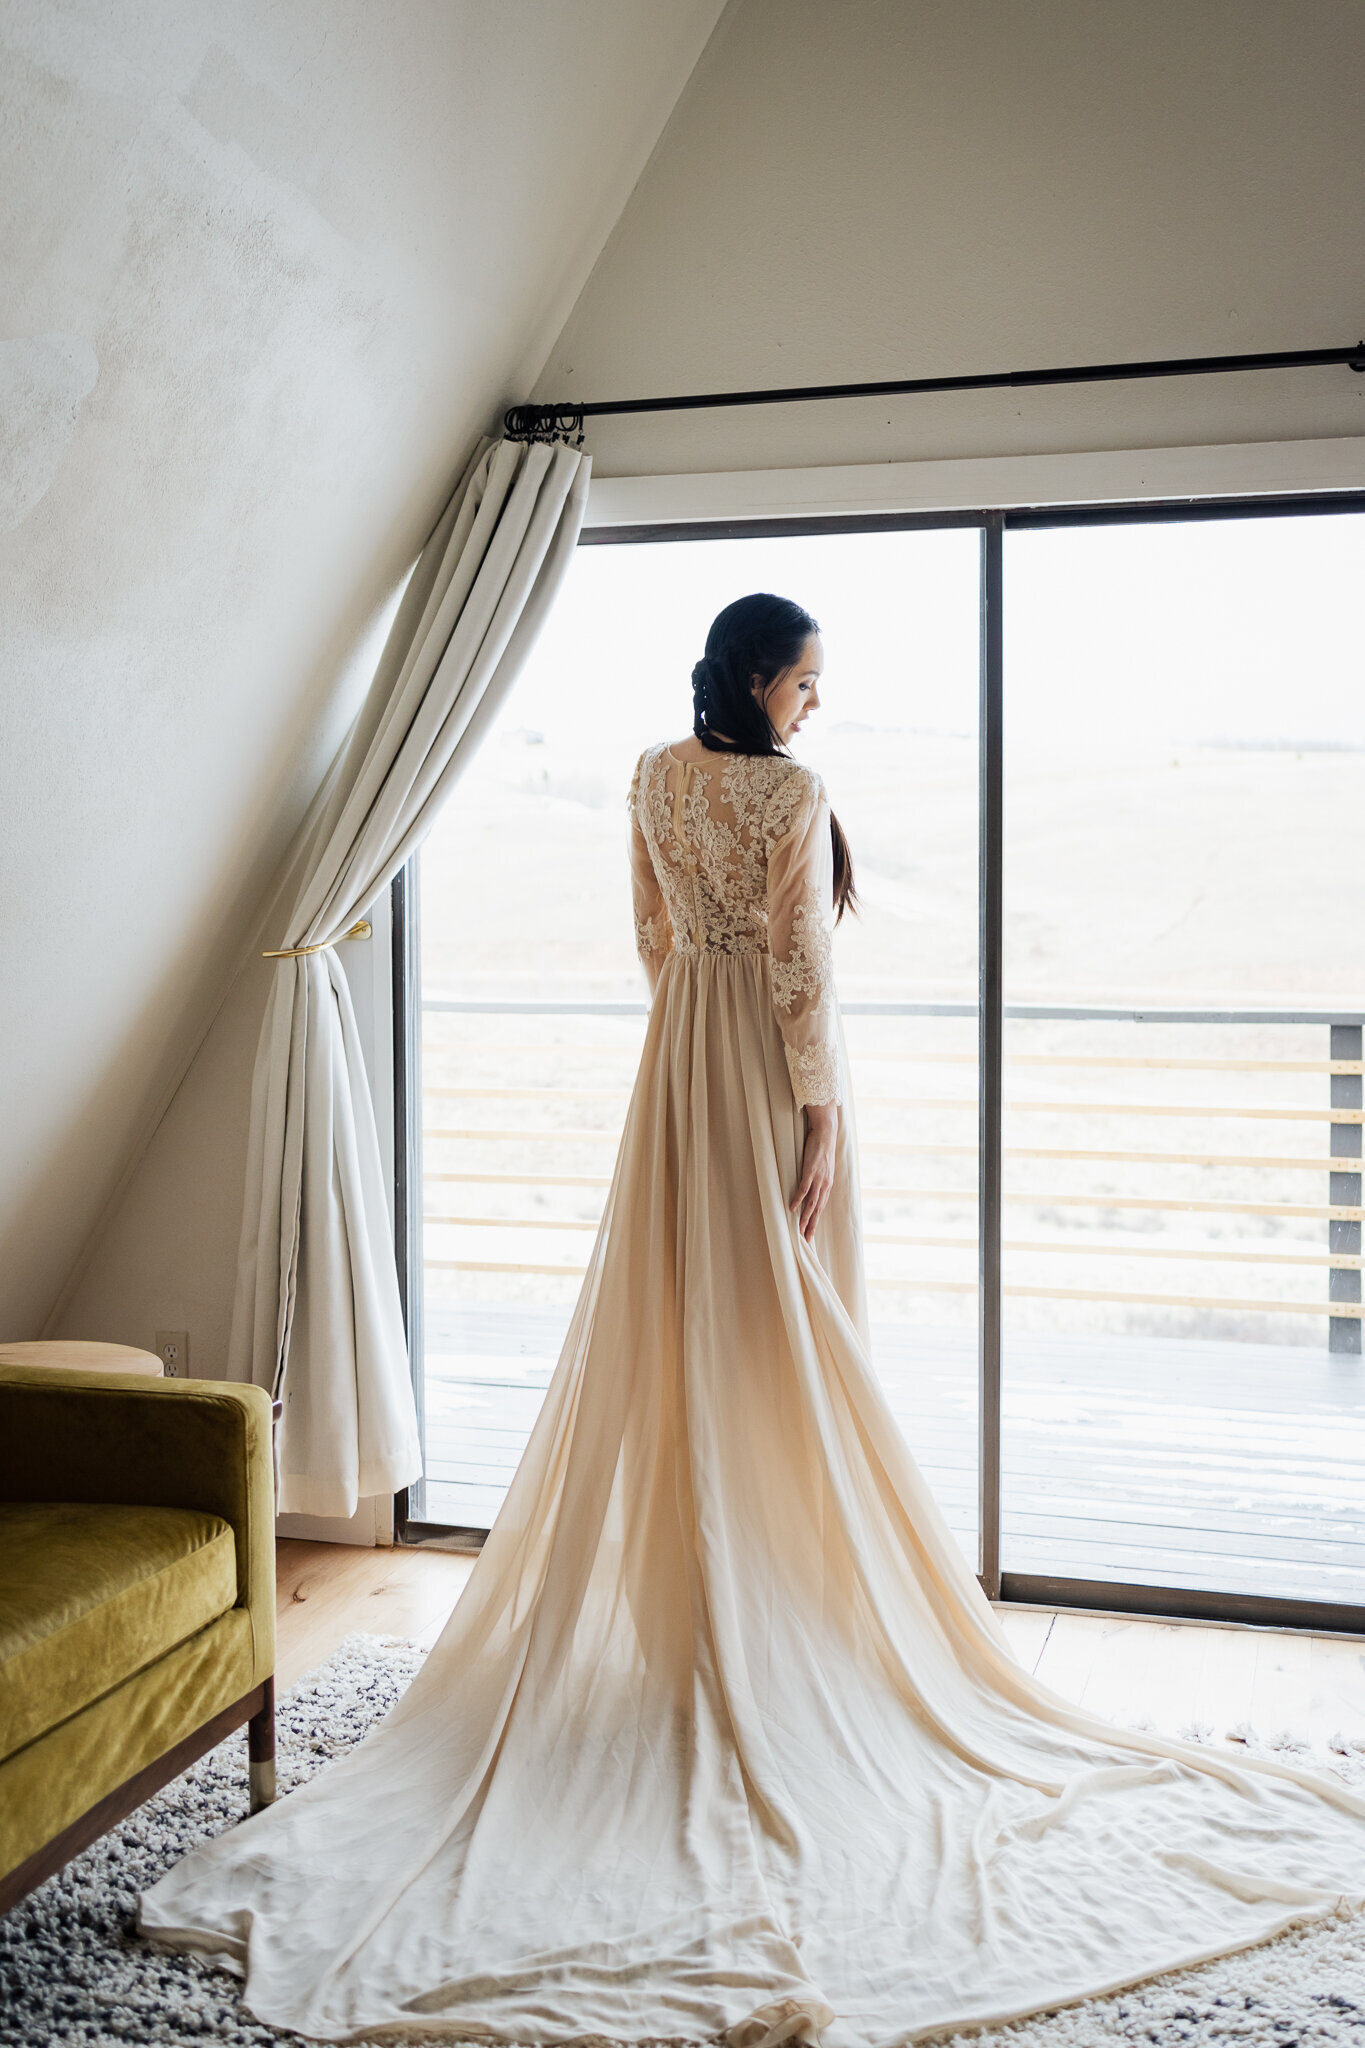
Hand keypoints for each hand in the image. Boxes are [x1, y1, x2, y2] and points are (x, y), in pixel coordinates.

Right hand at [790, 1103, 837, 1241]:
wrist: (826, 1133)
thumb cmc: (822, 1148)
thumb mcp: (823, 1167)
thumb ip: (819, 1178)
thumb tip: (813, 1186)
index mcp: (827, 1185)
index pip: (821, 1207)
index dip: (816, 1221)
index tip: (811, 1234)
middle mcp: (825, 1184)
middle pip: (817, 1210)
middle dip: (812, 1226)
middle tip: (807, 1240)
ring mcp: (818, 1179)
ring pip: (811, 1203)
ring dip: (805, 1218)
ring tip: (800, 1230)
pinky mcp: (811, 1171)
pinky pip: (803, 1189)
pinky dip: (798, 1199)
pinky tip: (793, 1209)